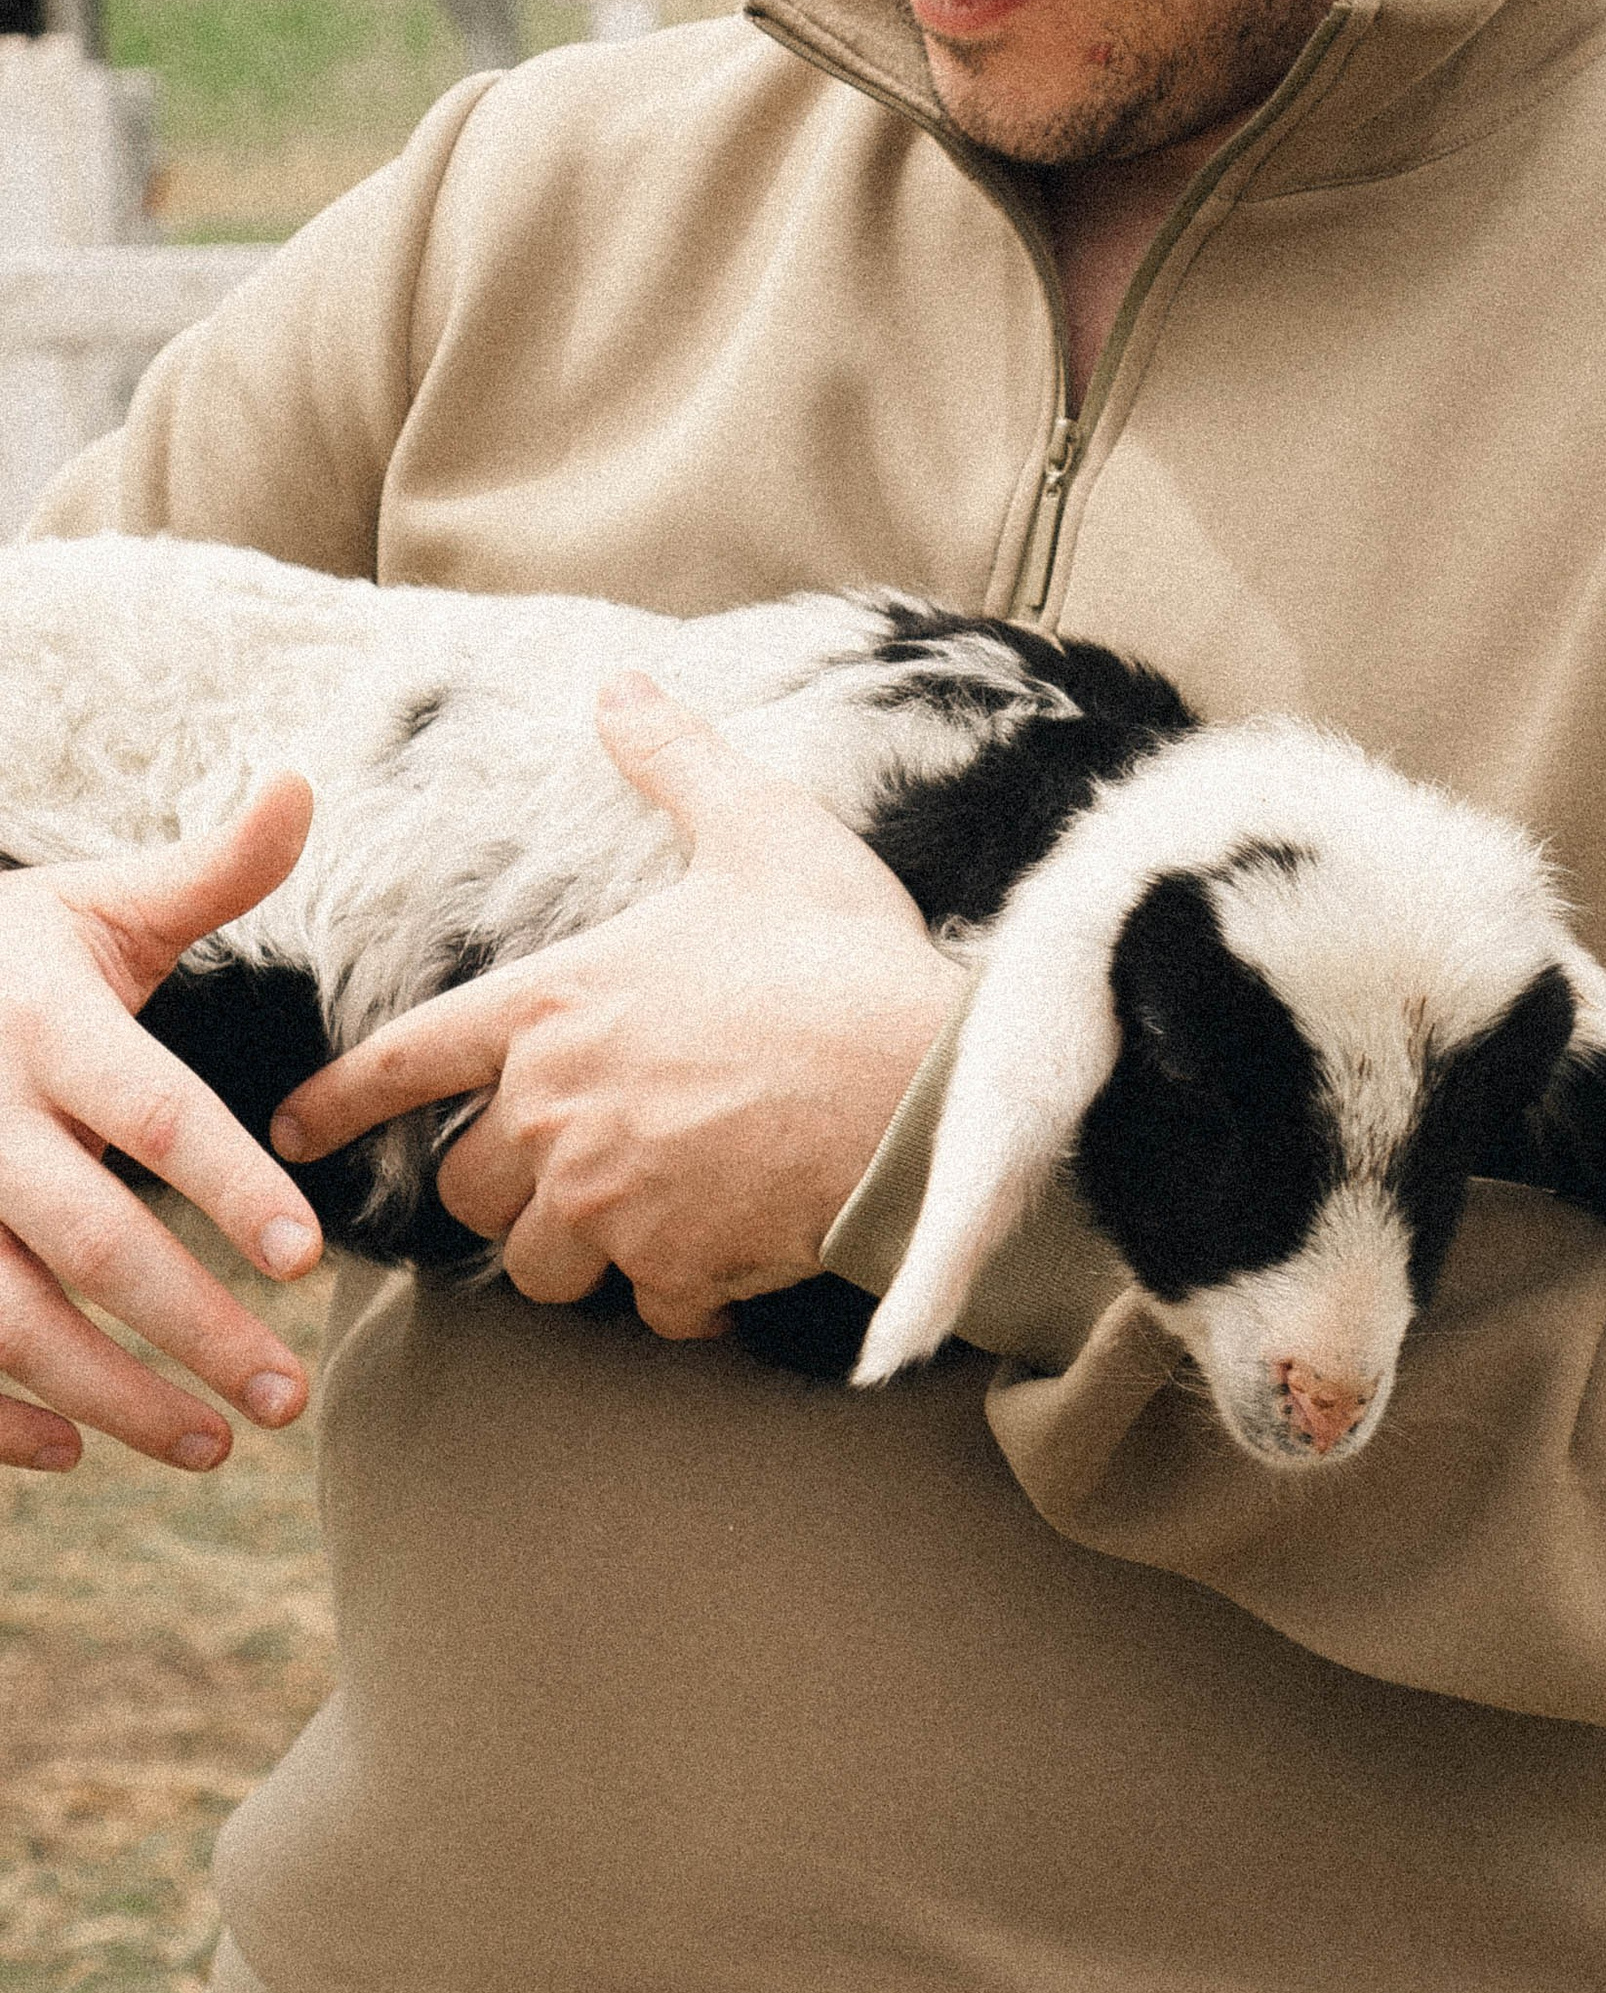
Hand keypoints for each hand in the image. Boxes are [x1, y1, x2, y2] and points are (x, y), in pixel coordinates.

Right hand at [0, 780, 324, 1472]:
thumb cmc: (8, 958)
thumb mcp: (93, 907)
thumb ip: (208, 870)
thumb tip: (303, 783)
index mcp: (43, 1026)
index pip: (152, 1111)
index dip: (229, 1183)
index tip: (308, 1255)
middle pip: (91, 1238)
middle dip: (192, 1324)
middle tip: (287, 1393)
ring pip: (11, 1318)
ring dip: (110, 1395)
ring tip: (214, 1443)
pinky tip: (71, 1451)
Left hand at [272, 674, 965, 1340]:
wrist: (927, 1083)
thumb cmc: (838, 954)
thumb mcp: (759, 830)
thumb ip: (677, 761)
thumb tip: (622, 685)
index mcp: (554, 1008)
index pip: (404, 1063)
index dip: (339, 1101)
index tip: (291, 1132)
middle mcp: (557, 1113)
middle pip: (468, 1188)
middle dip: (507, 1186)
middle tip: (574, 1167)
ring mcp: (611, 1201)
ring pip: (543, 1264)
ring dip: (581, 1250)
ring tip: (643, 1221)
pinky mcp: (676, 1269)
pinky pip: (650, 1307)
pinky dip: (680, 1292)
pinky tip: (727, 1258)